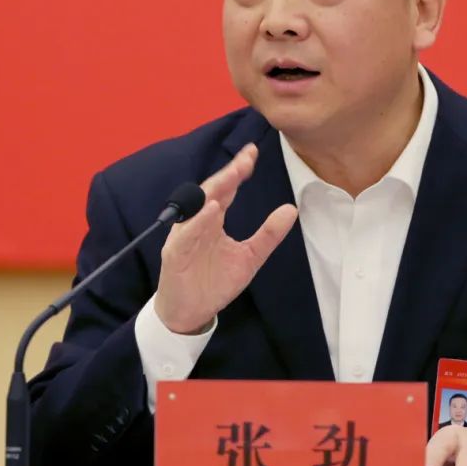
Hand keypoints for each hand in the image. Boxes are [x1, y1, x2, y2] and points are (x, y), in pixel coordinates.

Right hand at [154, 143, 297, 333]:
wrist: (190, 312)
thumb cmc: (214, 283)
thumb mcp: (250, 257)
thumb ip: (268, 234)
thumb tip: (291, 210)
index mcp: (213, 221)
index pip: (227, 190)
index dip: (239, 171)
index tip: (253, 153)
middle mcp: (198, 223)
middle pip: (213, 191)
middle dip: (229, 173)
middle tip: (247, 157)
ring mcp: (185, 236)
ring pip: (198, 207)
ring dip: (215, 190)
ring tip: (233, 175)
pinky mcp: (175, 252)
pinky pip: (187, 234)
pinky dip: (198, 221)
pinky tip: (212, 209)